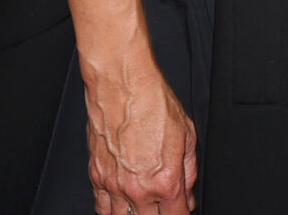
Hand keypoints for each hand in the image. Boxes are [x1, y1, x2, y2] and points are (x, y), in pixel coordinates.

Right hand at [84, 61, 197, 214]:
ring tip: (145, 207)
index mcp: (165, 180)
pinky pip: (102, 207)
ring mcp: (115, 185)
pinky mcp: (97, 177)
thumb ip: (190, 169)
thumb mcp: (188, 134)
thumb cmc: (154, 103)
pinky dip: (112, 210)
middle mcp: (138, 189)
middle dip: (161, 214)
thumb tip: (189, 192)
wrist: (123, 86)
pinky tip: (122, 206)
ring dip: (137, 214)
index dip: (184, 213)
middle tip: (165, 204)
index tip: (184, 209)